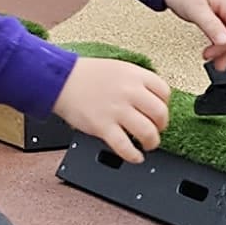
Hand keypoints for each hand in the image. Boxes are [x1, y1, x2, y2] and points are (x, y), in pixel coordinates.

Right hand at [52, 56, 174, 161]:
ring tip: (148, 144)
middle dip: (161, 126)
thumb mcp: (119, 68)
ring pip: (147, 132)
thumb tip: (152, 100)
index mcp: (135, 75)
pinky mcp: (103, 126)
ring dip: (152, 142)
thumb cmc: (87, 75)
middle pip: (160, 114)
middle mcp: (129, 92)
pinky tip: (135, 156)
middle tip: (156, 130)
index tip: (159, 112)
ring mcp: (116, 110)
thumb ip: (137, 82)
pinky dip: (133, 155)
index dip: (165, 105)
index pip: (164, 92)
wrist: (60, 80)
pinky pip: (124, 147)